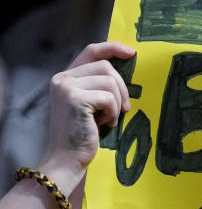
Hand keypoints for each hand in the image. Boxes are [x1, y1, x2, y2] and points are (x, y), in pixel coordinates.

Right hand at [38, 41, 133, 194]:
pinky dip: (112, 113)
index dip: (112, 48)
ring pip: (109, 81)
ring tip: (110, 120)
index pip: (91, 51)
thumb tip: (123, 72)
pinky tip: (105, 125)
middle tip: (124, 108)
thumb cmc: (82, 137)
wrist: (66, 159)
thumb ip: (98, 87)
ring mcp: (67, 87)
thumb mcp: (90, 106)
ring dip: (116, 102)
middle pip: (105, 66)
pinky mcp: (75, 98)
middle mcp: (62, 78)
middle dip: (121, 87)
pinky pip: (108, 97)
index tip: (131, 52)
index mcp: (65, 77)